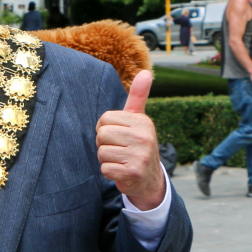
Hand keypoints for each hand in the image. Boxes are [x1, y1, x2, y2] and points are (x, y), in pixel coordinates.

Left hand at [97, 71, 165, 209]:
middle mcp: (144, 137)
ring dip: (107, 158)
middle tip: (119, 149)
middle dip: (105, 144)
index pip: (104, 119)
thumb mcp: (139, 119)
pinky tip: (122, 171)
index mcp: (142, 122)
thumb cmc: (137, 144)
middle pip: (101, 134)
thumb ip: (138, 96)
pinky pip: (105, 168)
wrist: (149, 178)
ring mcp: (140, 156)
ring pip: (101, 152)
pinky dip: (109, 172)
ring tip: (121, 159)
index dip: (105, 128)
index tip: (118, 135)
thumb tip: (146, 72)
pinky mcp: (133, 172)